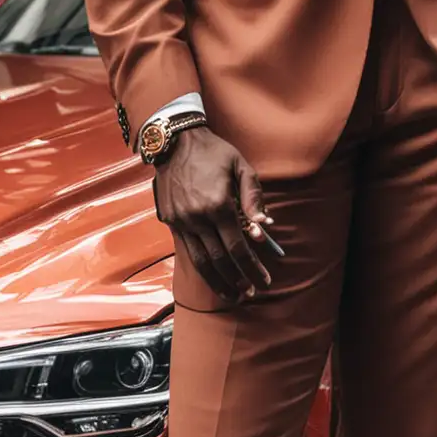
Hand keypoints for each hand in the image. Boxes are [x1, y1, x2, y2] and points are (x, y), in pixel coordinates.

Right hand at [152, 127, 277, 300]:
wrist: (174, 142)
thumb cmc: (214, 153)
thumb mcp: (241, 167)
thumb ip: (253, 197)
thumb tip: (265, 226)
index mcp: (218, 205)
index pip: (238, 247)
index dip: (253, 267)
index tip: (265, 280)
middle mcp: (197, 217)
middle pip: (219, 260)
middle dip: (237, 280)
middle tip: (251, 293)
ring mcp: (181, 221)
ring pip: (200, 261)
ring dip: (218, 281)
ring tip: (233, 295)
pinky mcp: (170, 221)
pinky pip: (187, 251)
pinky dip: (201, 267)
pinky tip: (212, 276)